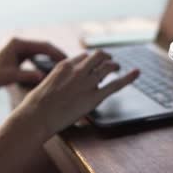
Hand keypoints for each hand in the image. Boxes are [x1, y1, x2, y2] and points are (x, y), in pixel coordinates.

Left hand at [0, 38, 66, 90]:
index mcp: (18, 43)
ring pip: (43, 50)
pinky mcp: (21, 54)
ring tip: (66, 64)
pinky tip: (55, 66)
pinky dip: (47, 60)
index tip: (68, 61)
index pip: (43, 46)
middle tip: (72, 62)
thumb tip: (43, 77)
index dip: (57, 53)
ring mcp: (21, 48)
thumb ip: (28, 75)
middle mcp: (20, 42)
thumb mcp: (11, 77)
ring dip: (54, 57)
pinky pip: (38, 55)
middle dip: (58, 54)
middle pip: (45, 46)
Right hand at [21, 50, 138, 136]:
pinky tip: (136, 73)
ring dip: (115, 66)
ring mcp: (88, 82)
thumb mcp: (44, 84)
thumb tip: (61, 83)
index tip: (91, 65)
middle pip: (98, 56)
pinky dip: (129, 78)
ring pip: (108, 66)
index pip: (82, 57)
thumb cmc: (35, 105)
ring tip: (118, 68)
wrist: (36, 116)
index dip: (89, 61)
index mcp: (64, 65)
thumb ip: (57, 79)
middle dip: (105, 57)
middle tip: (109, 61)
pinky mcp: (95, 97)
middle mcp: (78, 70)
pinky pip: (116, 84)